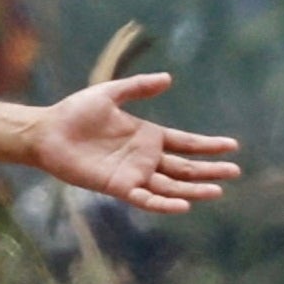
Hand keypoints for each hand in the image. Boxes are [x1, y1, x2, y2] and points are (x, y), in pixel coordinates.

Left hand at [20, 70, 238, 216]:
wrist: (47, 131)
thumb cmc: (75, 112)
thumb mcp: (110, 93)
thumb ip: (138, 87)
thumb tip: (168, 79)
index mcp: (148, 136)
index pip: (186, 143)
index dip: (208, 145)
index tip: (232, 145)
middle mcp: (145, 158)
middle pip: (185, 168)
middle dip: (210, 170)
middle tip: (235, 171)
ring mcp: (134, 174)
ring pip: (171, 186)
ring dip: (194, 189)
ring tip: (218, 190)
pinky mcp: (118, 186)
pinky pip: (145, 199)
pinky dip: (164, 204)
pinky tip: (184, 205)